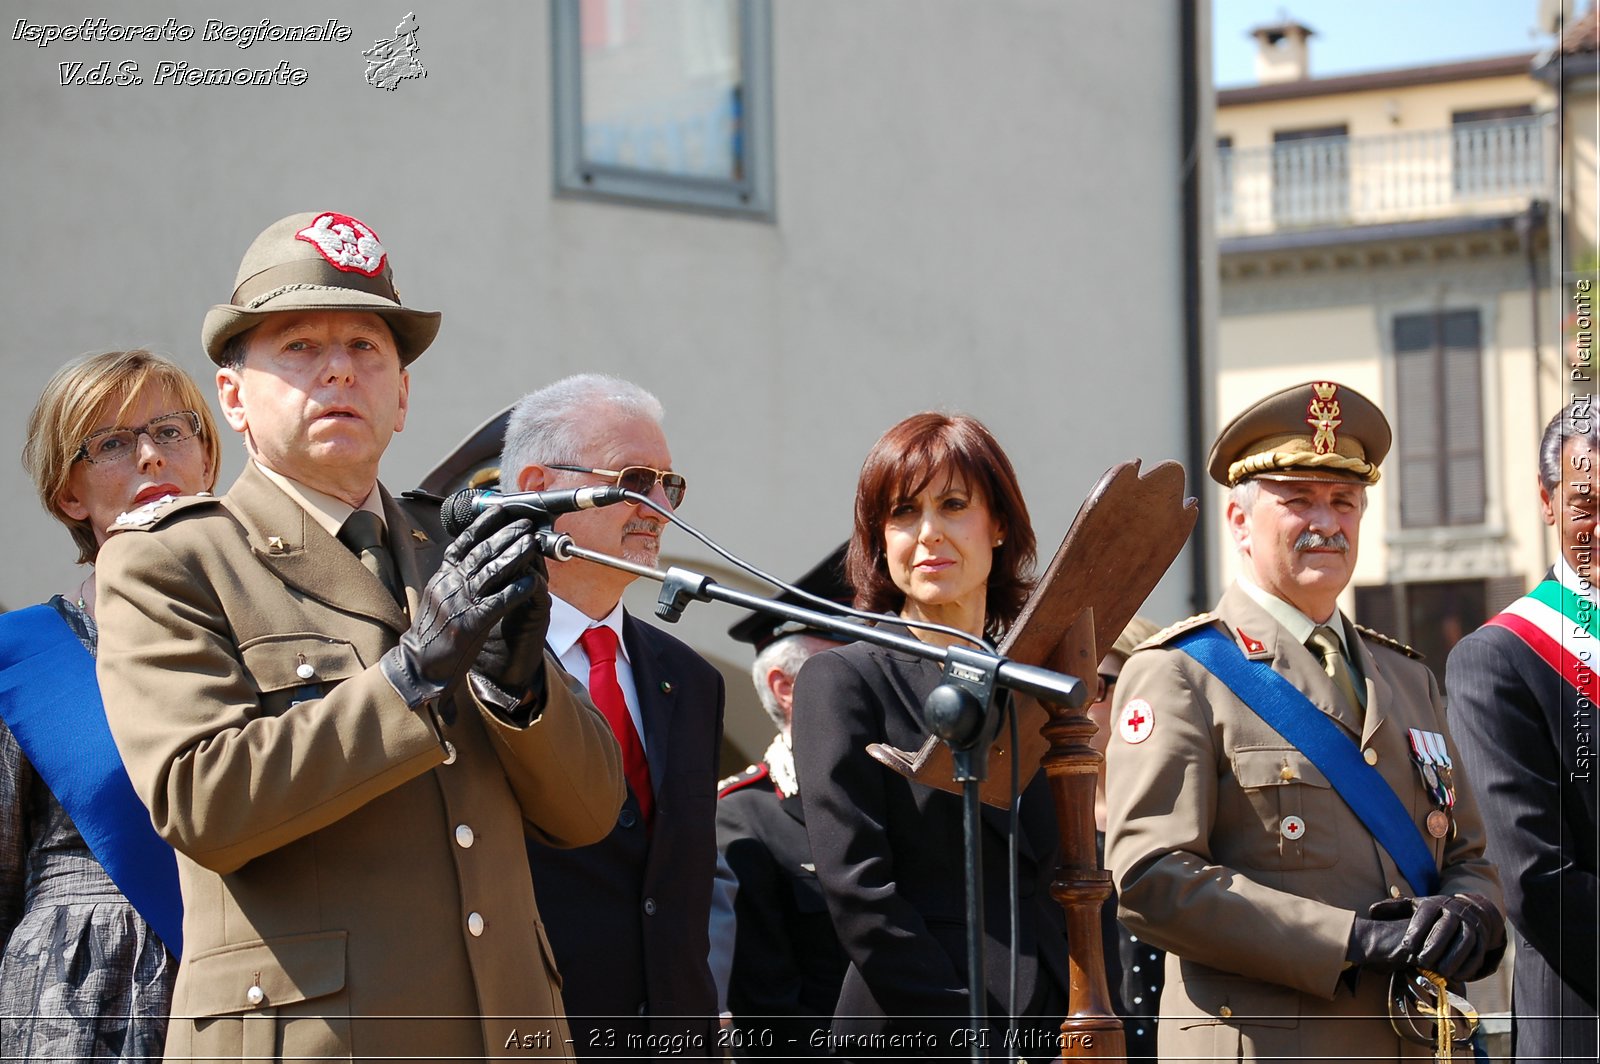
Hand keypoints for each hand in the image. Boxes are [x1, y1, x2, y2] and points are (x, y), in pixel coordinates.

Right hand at [380, 507, 539, 712]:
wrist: (418, 663)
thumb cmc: (432, 630)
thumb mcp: (438, 594)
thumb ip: (454, 575)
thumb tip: (471, 554)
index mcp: (443, 576)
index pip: (464, 542)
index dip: (484, 524)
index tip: (502, 509)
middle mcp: (450, 584)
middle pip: (481, 552)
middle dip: (506, 534)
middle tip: (526, 522)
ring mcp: (460, 602)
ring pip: (491, 571)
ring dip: (515, 554)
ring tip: (532, 542)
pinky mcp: (470, 623)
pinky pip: (498, 602)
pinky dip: (517, 589)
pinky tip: (533, 580)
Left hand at [1350, 893, 1506, 981]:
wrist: (1469, 910)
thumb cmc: (1433, 913)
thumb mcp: (1414, 906)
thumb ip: (1394, 908)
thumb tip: (1372, 910)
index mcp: (1435, 903)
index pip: (1426, 914)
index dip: (1416, 931)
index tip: (1406, 948)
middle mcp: (1454, 912)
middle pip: (1446, 928)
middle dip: (1434, 946)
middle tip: (1422, 962)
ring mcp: (1471, 924)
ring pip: (1465, 941)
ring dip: (1454, 958)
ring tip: (1440, 972)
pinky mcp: (1482, 939)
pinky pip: (1478, 953)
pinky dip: (1469, 966)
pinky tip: (1457, 976)